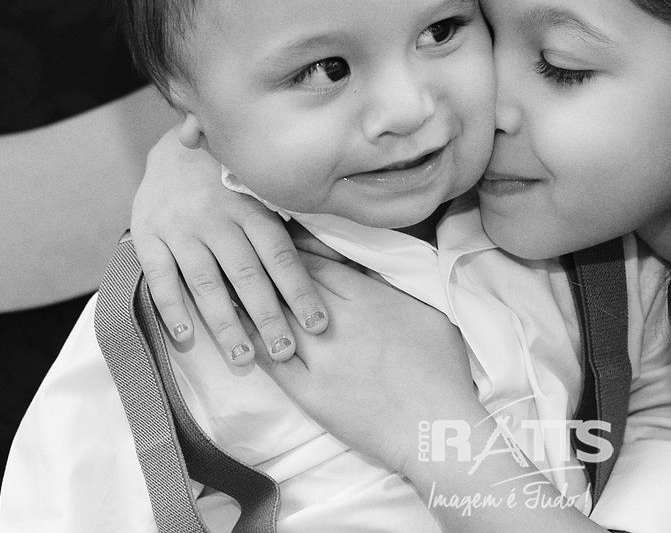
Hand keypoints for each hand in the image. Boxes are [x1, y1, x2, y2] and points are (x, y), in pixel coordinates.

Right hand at [131, 127, 330, 366]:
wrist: (172, 149)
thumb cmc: (227, 180)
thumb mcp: (260, 192)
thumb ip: (289, 225)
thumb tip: (338, 260)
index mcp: (250, 206)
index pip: (280, 254)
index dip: (300, 290)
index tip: (318, 324)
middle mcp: (216, 217)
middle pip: (246, 274)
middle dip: (267, 317)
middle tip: (285, 352)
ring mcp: (180, 227)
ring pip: (205, 282)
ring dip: (224, 323)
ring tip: (242, 358)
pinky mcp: (147, 237)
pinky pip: (160, 276)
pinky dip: (171, 308)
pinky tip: (187, 336)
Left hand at [246, 259, 482, 475]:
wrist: (434, 427)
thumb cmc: (441, 368)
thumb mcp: (427, 308)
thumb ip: (391, 284)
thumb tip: (366, 262)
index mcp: (368, 299)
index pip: (317, 264)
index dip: (293, 252)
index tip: (277, 243)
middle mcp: (338, 322)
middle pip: (291, 286)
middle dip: (268, 269)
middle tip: (245, 255)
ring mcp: (321, 359)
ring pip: (277, 318)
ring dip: (253, 299)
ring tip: (229, 282)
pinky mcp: (310, 392)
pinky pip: (273, 361)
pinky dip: (252, 341)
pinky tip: (234, 329)